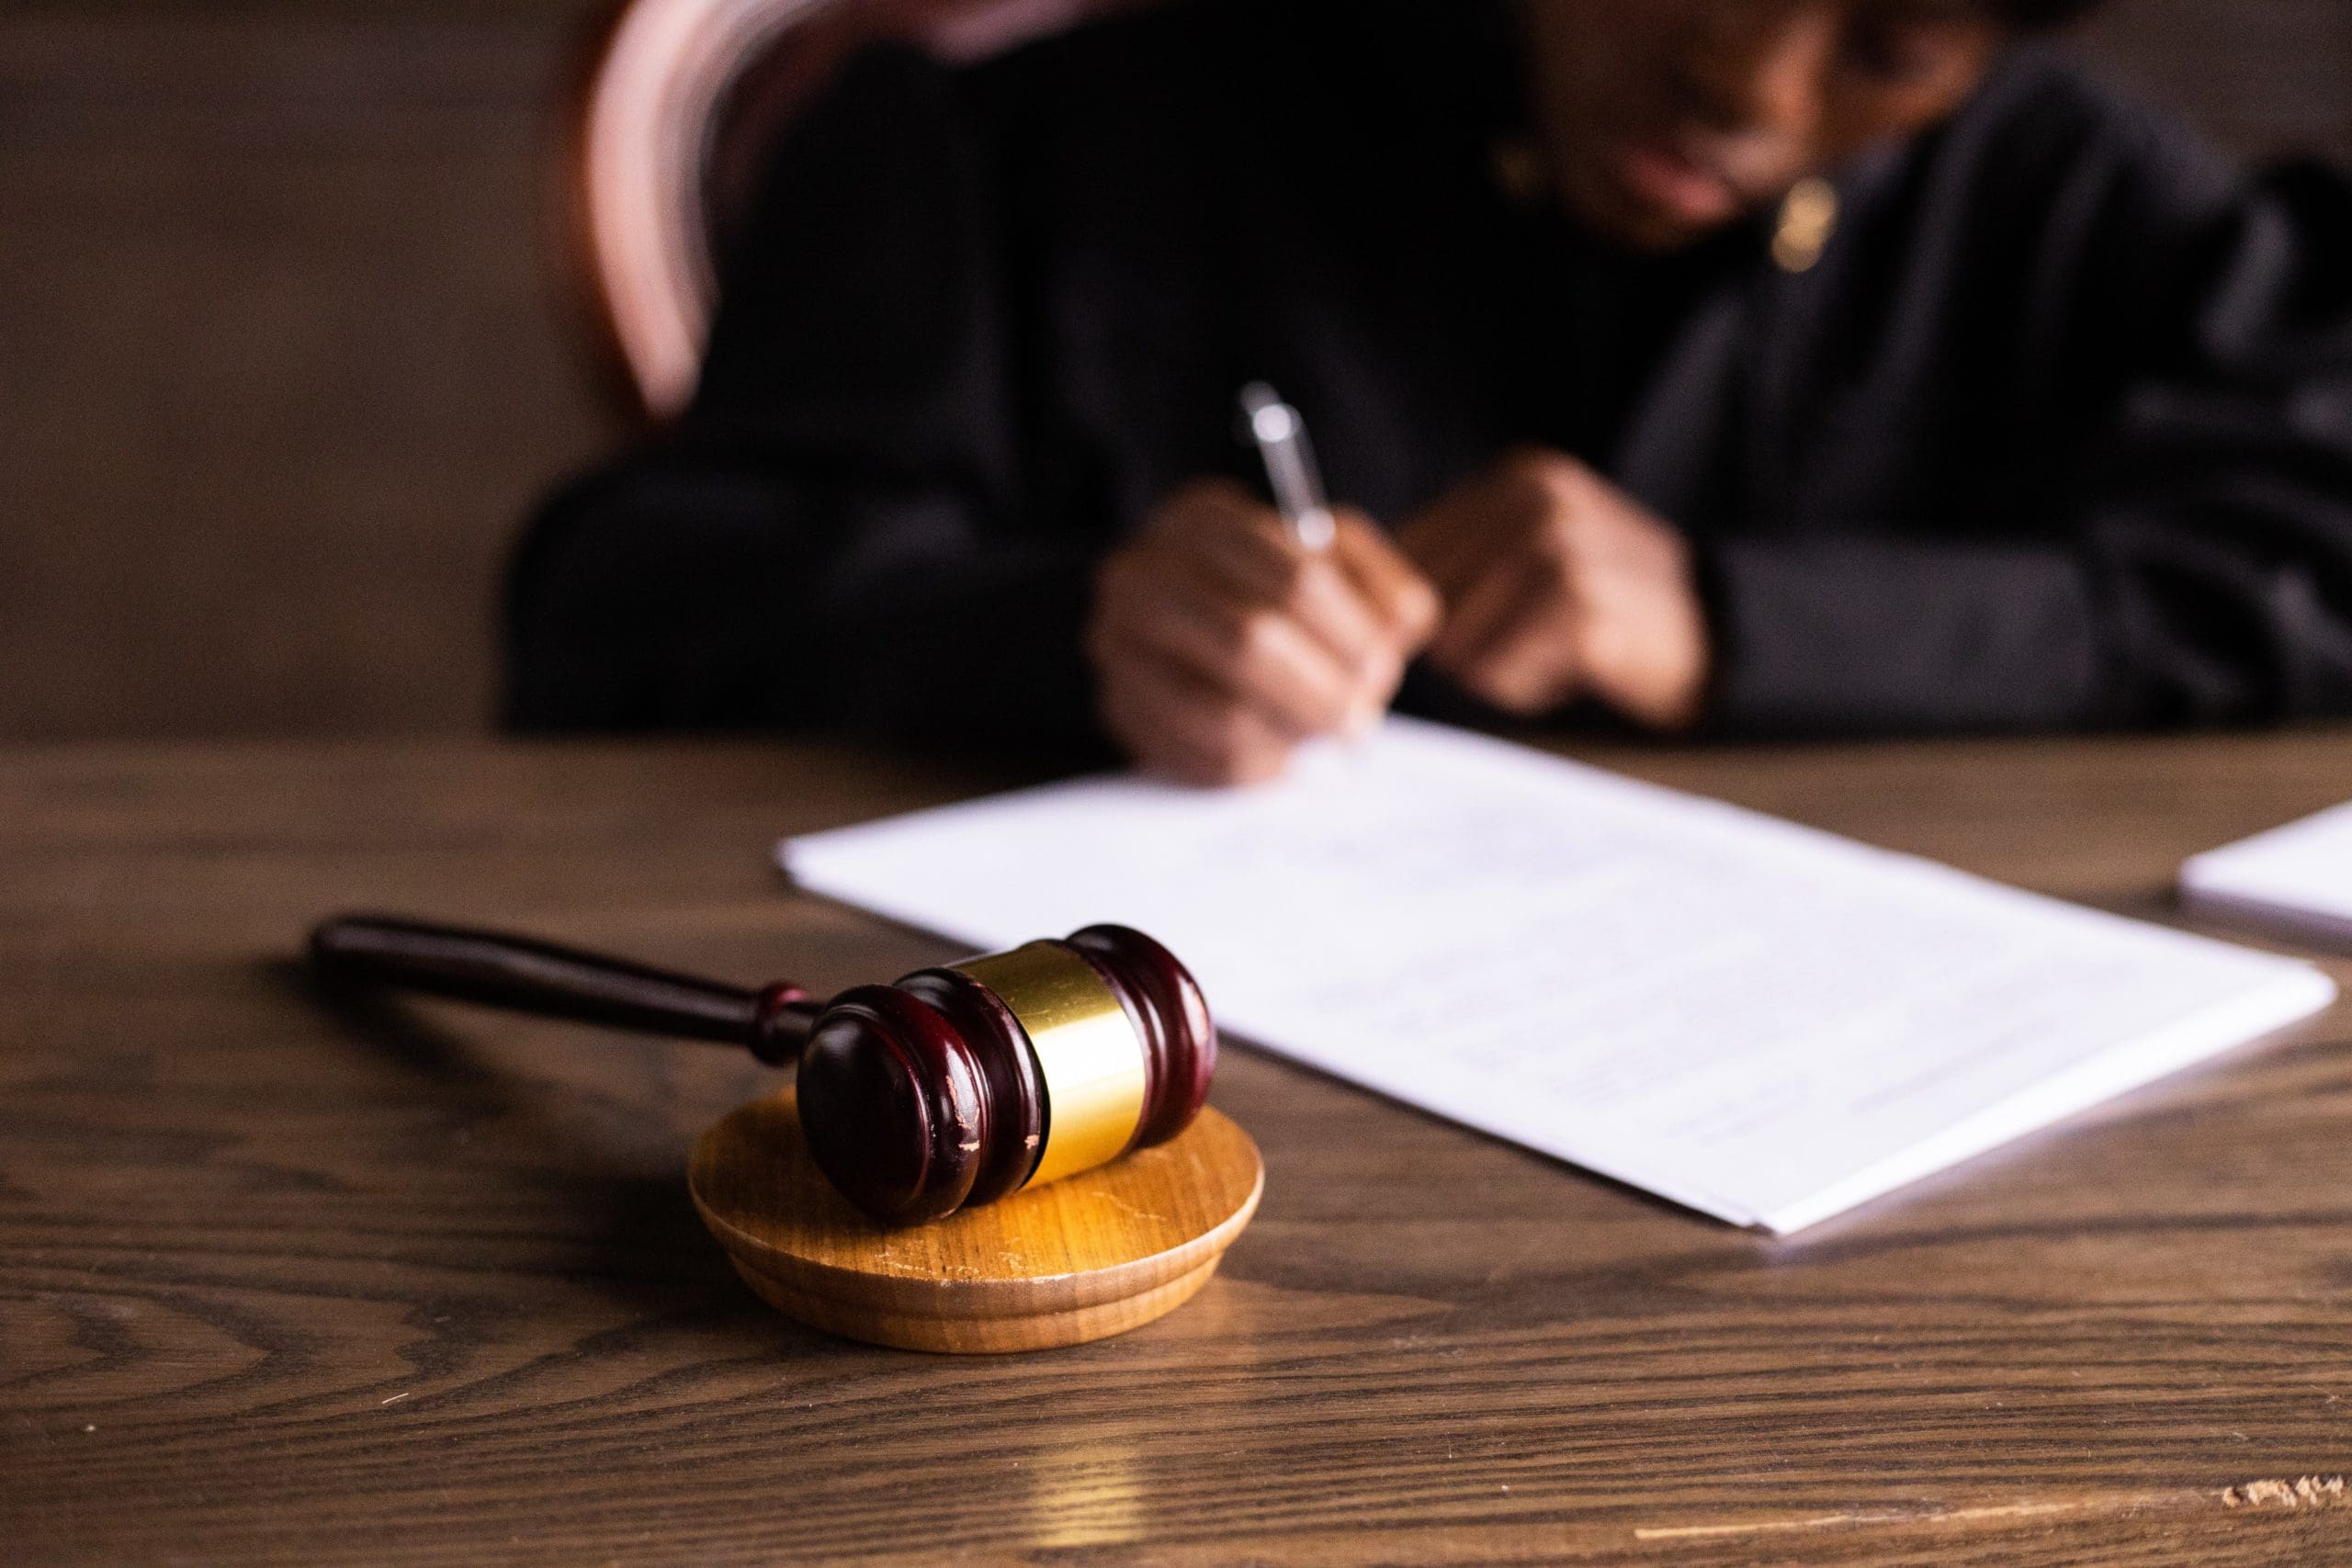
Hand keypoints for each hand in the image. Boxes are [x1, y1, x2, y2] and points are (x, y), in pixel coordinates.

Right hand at [1087, 478, 1439, 785]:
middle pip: (1250, 641)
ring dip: (1292, 734)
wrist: (1197, 629)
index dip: (1350, 632)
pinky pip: (1201, 758)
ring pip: (1222, 713)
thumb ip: (1381, 586)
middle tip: (1360, 718)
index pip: (1294, 575)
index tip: (1381, 665)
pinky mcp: (1119, 708)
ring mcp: (1118, 644)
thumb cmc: (1284, 595)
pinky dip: (1260, 765)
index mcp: (1201, 519)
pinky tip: (1282, 750)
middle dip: (1323, 691)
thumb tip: (1393, 636)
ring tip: (1323, 733)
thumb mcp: (1340, 565)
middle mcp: (1141, 573)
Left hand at [1397, 450, 1710, 729]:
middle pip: (1426, 602)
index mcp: (1519, 477)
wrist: (1720, 638)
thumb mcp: (1541, 548)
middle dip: (1465, 642)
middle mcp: (1536, 500)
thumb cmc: (1612, 606)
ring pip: (1457, 642)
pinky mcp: (1578, 608)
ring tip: (1557, 650)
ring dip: (1498, 669)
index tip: (1489, 621)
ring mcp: (1560, 549)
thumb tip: (1362, 597)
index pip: (1409, 552)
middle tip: (1535, 639)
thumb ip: (1463, 555)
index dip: (1429, 609)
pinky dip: (1527, 688)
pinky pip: (1498, 673)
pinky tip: (1576, 668)